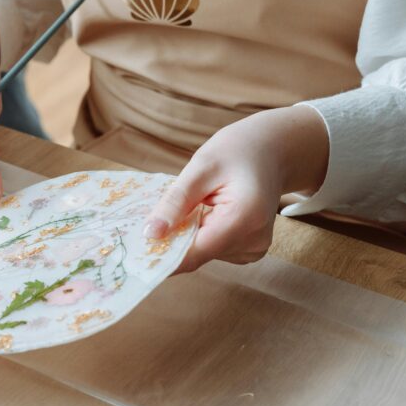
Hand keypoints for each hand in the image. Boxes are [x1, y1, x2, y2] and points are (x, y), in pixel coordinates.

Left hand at [144, 105, 329, 272]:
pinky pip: (213, 250)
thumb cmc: (237, 151)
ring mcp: (254, 249)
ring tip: (192, 205)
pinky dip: (201, 235)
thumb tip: (150, 234)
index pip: (195, 252)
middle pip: (197, 255)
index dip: (162, 255)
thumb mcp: (200, 167)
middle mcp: (254, 241)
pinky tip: (205, 213)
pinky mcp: (250, 251)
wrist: (273, 151)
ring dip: (187, 236)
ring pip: (203, 254)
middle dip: (172, 241)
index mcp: (244, 218)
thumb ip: (175, 203)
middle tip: (151, 219)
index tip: (133, 252)